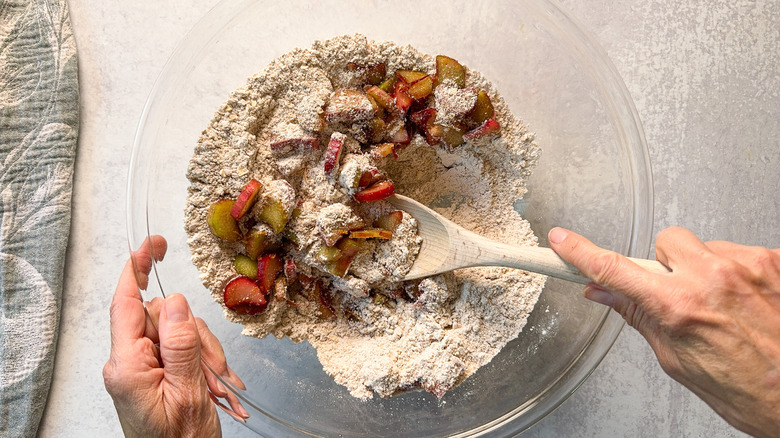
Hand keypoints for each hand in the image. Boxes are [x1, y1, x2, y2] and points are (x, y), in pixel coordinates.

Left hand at [103, 236, 248, 437]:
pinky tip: (217, 386)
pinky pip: (185, 348)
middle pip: (165, 317)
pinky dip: (207, 363)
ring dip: (206, 356)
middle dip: (197, 339)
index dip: (136, 268)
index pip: (125, 303)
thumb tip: (175, 301)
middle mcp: (130, 362)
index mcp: (127, 365)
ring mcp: (144, 366)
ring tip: (218, 387)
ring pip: (181, 331)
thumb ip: (180, 344)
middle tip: (215, 371)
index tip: (153, 245)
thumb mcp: (188, 392)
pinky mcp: (157, 371)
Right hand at [549, 226, 779, 437]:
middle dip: (666, 264)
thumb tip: (605, 294)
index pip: (614, 270)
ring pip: (705, 246)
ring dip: (706, 270)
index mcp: (678, 307)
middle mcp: (711, 278)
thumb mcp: (677, 360)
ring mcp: (746, 266)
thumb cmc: (748, 391)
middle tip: (679, 293)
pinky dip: (738, 273)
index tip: (562, 241)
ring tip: (724, 306)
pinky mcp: (774, 261)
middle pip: (666, 243)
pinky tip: (748, 302)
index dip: (581, 253)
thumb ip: (640, 316)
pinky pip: (740, 252)